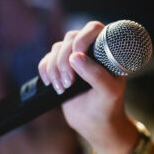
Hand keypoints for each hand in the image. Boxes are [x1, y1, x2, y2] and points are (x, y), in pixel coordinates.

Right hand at [38, 21, 136, 153]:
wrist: (96, 124)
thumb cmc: (108, 106)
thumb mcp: (108, 92)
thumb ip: (96, 74)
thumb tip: (76, 57)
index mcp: (107, 51)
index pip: (94, 29)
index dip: (83, 38)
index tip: (77, 55)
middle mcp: (91, 49)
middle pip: (70, 38)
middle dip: (65, 60)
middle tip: (69, 82)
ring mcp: (74, 58)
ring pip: (57, 49)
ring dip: (55, 68)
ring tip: (63, 88)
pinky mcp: (60, 68)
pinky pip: (46, 60)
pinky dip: (45, 71)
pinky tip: (52, 85)